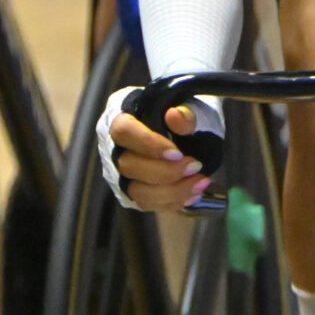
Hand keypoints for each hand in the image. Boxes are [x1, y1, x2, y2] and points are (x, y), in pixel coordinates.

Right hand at [98, 85, 223, 212]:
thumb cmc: (183, 119)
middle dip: (166, 172)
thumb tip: (176, 116)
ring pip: (137, 191)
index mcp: (120, 118)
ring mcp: (120, 173)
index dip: (149, 144)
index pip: (124, 132)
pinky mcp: (132, 193)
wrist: (187, 137)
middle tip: (195, 166)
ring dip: (172, 192)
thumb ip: (185, 113)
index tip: (178, 153)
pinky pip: (148, 205)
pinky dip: (173, 202)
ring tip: (200, 183)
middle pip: (128, 166)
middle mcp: (114, 148)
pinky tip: (194, 193)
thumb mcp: (190, 109)